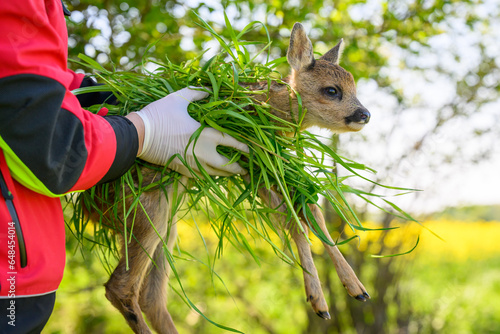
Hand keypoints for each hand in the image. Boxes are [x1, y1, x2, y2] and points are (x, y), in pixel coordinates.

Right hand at [131, 87, 247, 176]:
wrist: (138, 136)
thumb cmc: (159, 115)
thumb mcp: (179, 98)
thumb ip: (196, 93)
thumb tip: (207, 90)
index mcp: (206, 135)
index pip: (232, 144)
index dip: (243, 147)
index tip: (250, 149)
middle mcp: (203, 154)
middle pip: (227, 166)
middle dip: (238, 168)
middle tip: (245, 169)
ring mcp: (193, 165)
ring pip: (215, 175)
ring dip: (226, 174)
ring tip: (233, 173)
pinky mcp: (182, 171)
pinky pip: (202, 177)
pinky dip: (210, 176)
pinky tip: (213, 174)